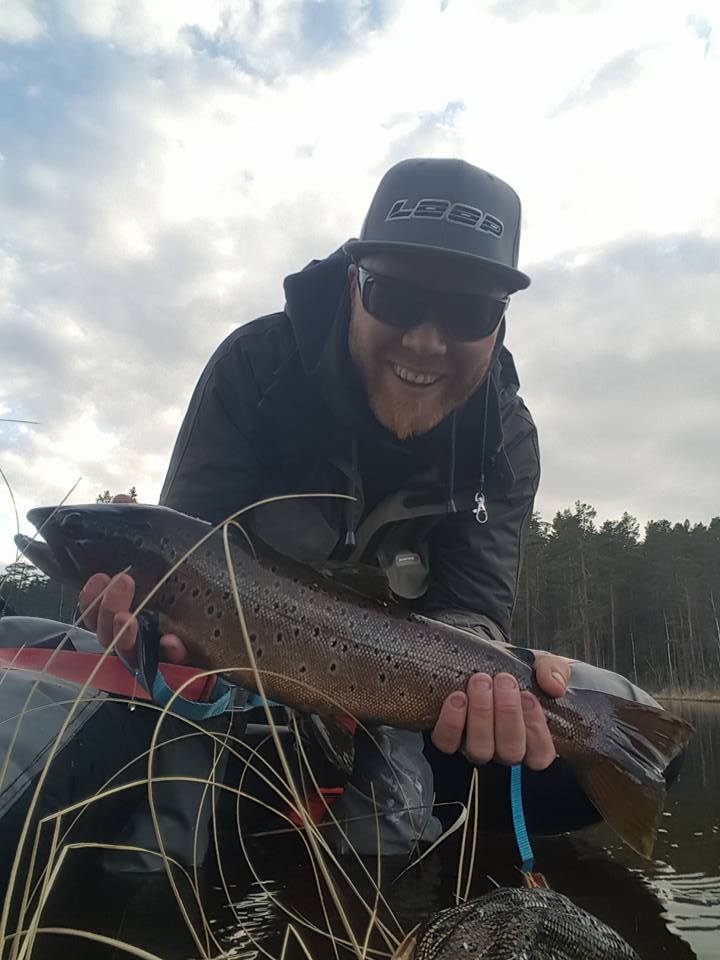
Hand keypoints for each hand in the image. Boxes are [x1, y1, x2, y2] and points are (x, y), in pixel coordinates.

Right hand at [78, 494, 189, 665]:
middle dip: (106, 609)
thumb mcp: (171, 551)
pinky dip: (170, 652)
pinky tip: (172, 639)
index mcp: (128, 609)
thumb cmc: (195, 582)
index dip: (91, 598)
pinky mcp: (185, 667)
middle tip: (121, 582)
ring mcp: (160, 655)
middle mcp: (138, 635)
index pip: (96, 610)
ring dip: (124, 634)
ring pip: (128, 653)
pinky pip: (172, 667)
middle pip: (106, 633)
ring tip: (130, 618)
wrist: (243, 616)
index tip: (97, 577)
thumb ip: (143, 529)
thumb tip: (120, 498)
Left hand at [430, 653, 572, 769]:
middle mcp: (503, 749)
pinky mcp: (449, 738)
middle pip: (509, 752)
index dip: (536, 729)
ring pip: (480, 749)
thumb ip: (557, 671)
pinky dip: (452, 721)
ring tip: (481, 681)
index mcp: (531, 740)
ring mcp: (475, 746)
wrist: (484, 658)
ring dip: (481, 714)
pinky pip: (447, 741)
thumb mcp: (543, 665)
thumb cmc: (518, 669)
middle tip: (503, 680)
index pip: (540, 755)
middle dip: (507, 714)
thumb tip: (554, 687)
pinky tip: (457, 697)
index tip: (529, 695)